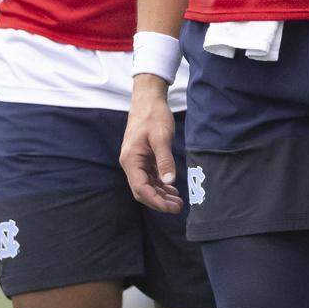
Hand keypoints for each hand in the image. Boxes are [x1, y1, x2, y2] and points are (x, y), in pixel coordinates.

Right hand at [121, 79, 182, 211]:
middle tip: (178, 207)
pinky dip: (160, 185)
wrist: (147, 100)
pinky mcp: (142, 158)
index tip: (171, 207)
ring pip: (146, 186)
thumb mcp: (162, 137)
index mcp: (131, 159)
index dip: (155, 201)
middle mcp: (130, 163)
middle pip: (142, 191)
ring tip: (178, 202)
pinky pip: (149, 177)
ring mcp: (135, 161)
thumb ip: (165, 159)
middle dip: (159, 202)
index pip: (140, 189)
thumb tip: (170, 182)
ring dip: (161, 195)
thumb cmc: (154, 115)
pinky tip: (172, 190)